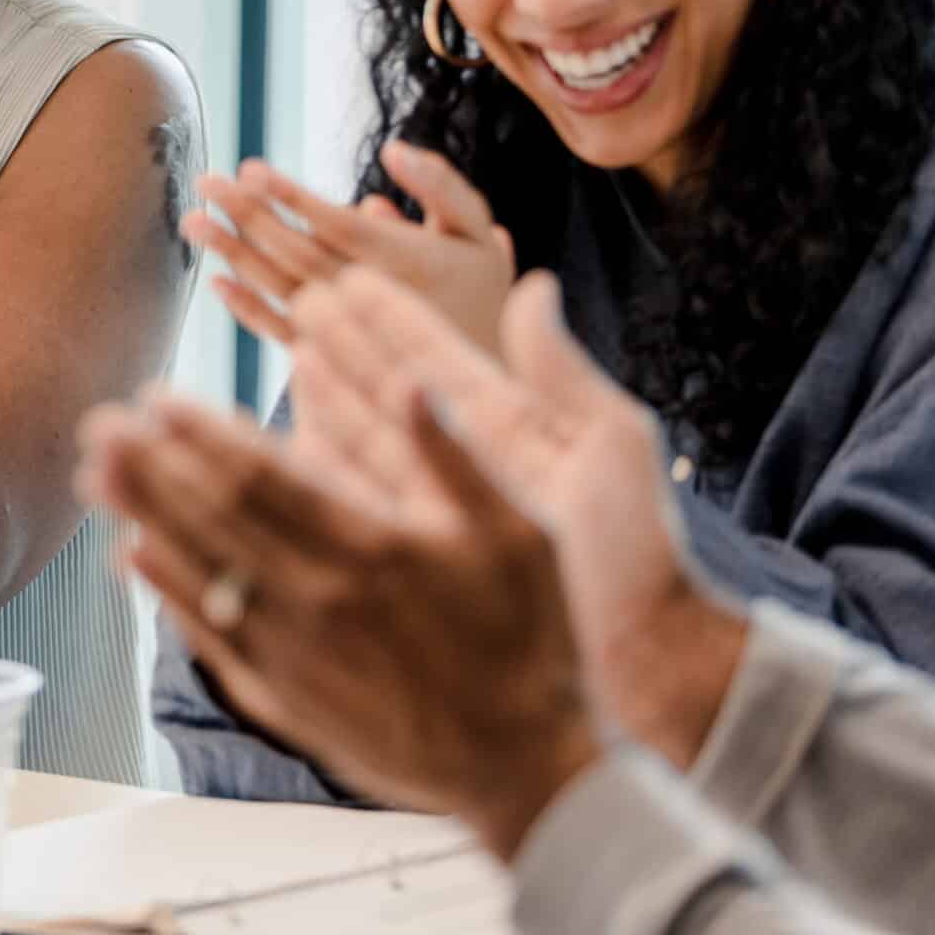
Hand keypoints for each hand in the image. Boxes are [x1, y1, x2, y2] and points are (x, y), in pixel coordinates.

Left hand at [76, 391, 599, 859]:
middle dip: (150, 468)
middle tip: (98, 424)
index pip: (263, 477)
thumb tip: (410, 381)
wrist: (524, 770)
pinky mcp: (285, 699)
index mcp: (370, 548)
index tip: (155, 398)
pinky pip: (210, 637)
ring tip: (95, 474)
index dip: (201, 435)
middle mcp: (317, 599)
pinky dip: (168, 594)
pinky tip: (134, 556)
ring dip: (142, 519)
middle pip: (212, 520)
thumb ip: (455, 457)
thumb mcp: (520, 537)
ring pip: (199, 573)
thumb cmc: (531, 645)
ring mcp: (293, 654)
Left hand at [185, 140, 513, 350]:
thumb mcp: (479, 232)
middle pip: (297, 252)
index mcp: (406, 261)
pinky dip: (248, 310)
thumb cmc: (483, 291)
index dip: (291, 198)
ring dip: (234, 255)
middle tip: (204, 181)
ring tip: (193, 221)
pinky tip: (216, 283)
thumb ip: (441, 187)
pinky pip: (283, 333)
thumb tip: (393, 151)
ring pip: (281, 289)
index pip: (336, 224)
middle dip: (248, 215)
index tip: (250, 168)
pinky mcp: (332, 357)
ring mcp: (347, 330)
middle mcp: (370, 297)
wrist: (487, 375)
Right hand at [290, 268, 744, 766]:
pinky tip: (296, 434)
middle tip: (302, 296)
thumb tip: (533, 286)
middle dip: (348, 344)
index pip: (440, 358)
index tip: (352, 278)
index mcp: (514, 428)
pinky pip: (365, 499)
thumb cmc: (641, 554)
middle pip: (394, 391)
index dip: (395, 318)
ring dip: (330, 393)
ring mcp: (444, 509)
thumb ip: (561, 368)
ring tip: (291, 349)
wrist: (643, 656)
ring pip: (371, 438)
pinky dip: (328, 465)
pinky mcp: (424, 555)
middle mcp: (471, 463)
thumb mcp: (611, 444)